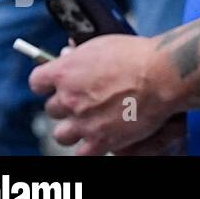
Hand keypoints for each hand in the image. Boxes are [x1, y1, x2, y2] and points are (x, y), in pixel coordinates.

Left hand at [28, 34, 181, 155]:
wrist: (162, 75)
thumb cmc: (138, 55)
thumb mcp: (104, 45)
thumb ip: (80, 54)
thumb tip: (67, 54)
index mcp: (65, 71)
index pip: (37, 82)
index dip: (47, 84)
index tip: (55, 84)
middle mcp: (68, 98)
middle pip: (52, 109)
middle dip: (67, 106)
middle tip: (86, 101)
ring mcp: (82, 121)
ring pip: (62, 135)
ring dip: (74, 129)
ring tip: (91, 122)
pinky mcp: (100, 140)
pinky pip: (82, 153)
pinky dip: (90, 148)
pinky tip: (100, 138)